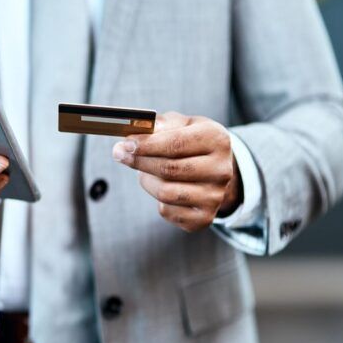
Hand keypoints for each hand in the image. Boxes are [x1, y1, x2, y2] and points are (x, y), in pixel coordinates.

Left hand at [112, 112, 241, 231]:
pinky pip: (167, 211)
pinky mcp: (204, 218)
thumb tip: (137, 129)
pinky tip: (162, 187)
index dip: (147, 145)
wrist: (214, 169)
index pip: (176, 144)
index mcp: (218, 140)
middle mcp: (222, 170)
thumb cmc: (192, 141)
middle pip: (169, 169)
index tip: (126, 143)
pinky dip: (157, 199)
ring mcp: (215, 197)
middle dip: (139, 161)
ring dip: (146, 180)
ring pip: (165, 192)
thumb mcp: (182, 124)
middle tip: (120, 153)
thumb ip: (160, 124)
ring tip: (145, 171)